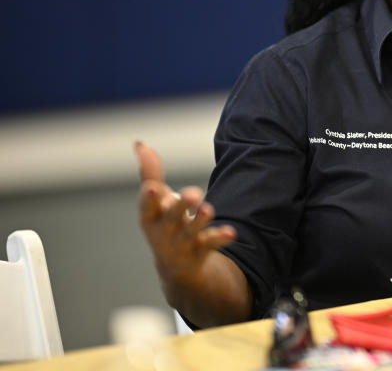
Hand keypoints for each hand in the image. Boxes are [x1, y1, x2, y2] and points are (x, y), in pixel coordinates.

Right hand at [136, 141, 235, 287]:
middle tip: (194, 193)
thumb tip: (140, 143)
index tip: (152, 188)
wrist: (175, 266)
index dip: (148, 198)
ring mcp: (182, 242)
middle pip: (172, 217)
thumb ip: (149, 172)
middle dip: (181, 205)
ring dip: (200, 220)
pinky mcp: (201, 249)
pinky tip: (232, 233)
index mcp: (151, 216)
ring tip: (208, 210)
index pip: (147, 206)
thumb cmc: (162, 222)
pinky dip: (221, 237)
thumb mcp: (154, 200)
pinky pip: (212, 243)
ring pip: (192, 231)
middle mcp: (164, 230)